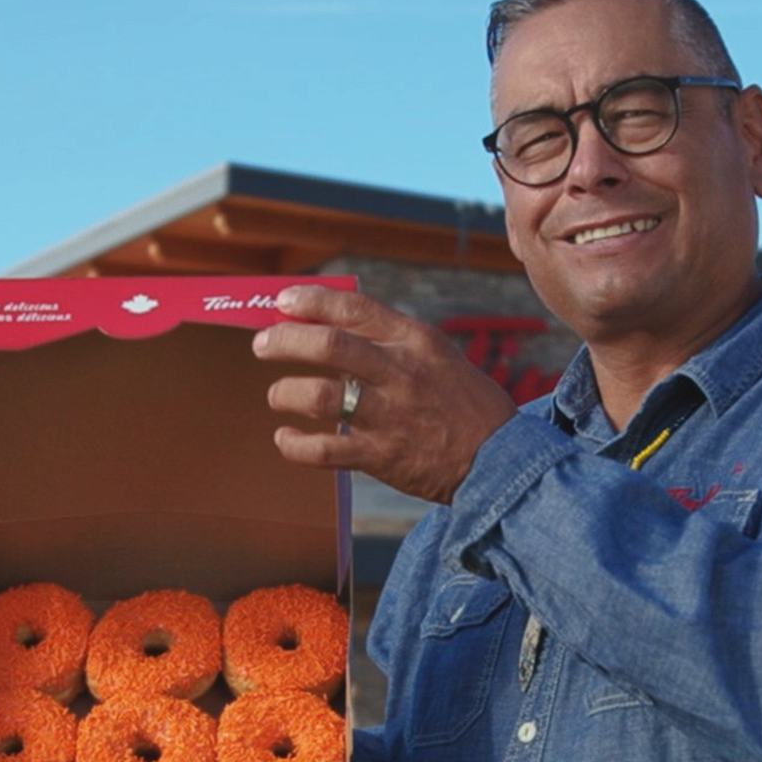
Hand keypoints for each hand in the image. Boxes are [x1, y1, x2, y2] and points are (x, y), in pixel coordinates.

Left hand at [255, 284, 516, 504]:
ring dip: (286, 394)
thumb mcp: (439, 357)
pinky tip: (285, 440)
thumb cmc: (467, 406)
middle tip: (261, 346)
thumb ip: (393, 342)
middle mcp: (401, 373)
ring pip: (321, 396)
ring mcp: (391, 415)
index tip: (282, 302)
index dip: (310, 301)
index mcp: (415, 340)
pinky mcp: (384, 456)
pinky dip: (296, 445)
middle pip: (329, 345)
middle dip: (285, 341)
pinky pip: (325, 450)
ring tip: (277, 396)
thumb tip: (335, 329)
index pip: (353, 308)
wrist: (500, 460)